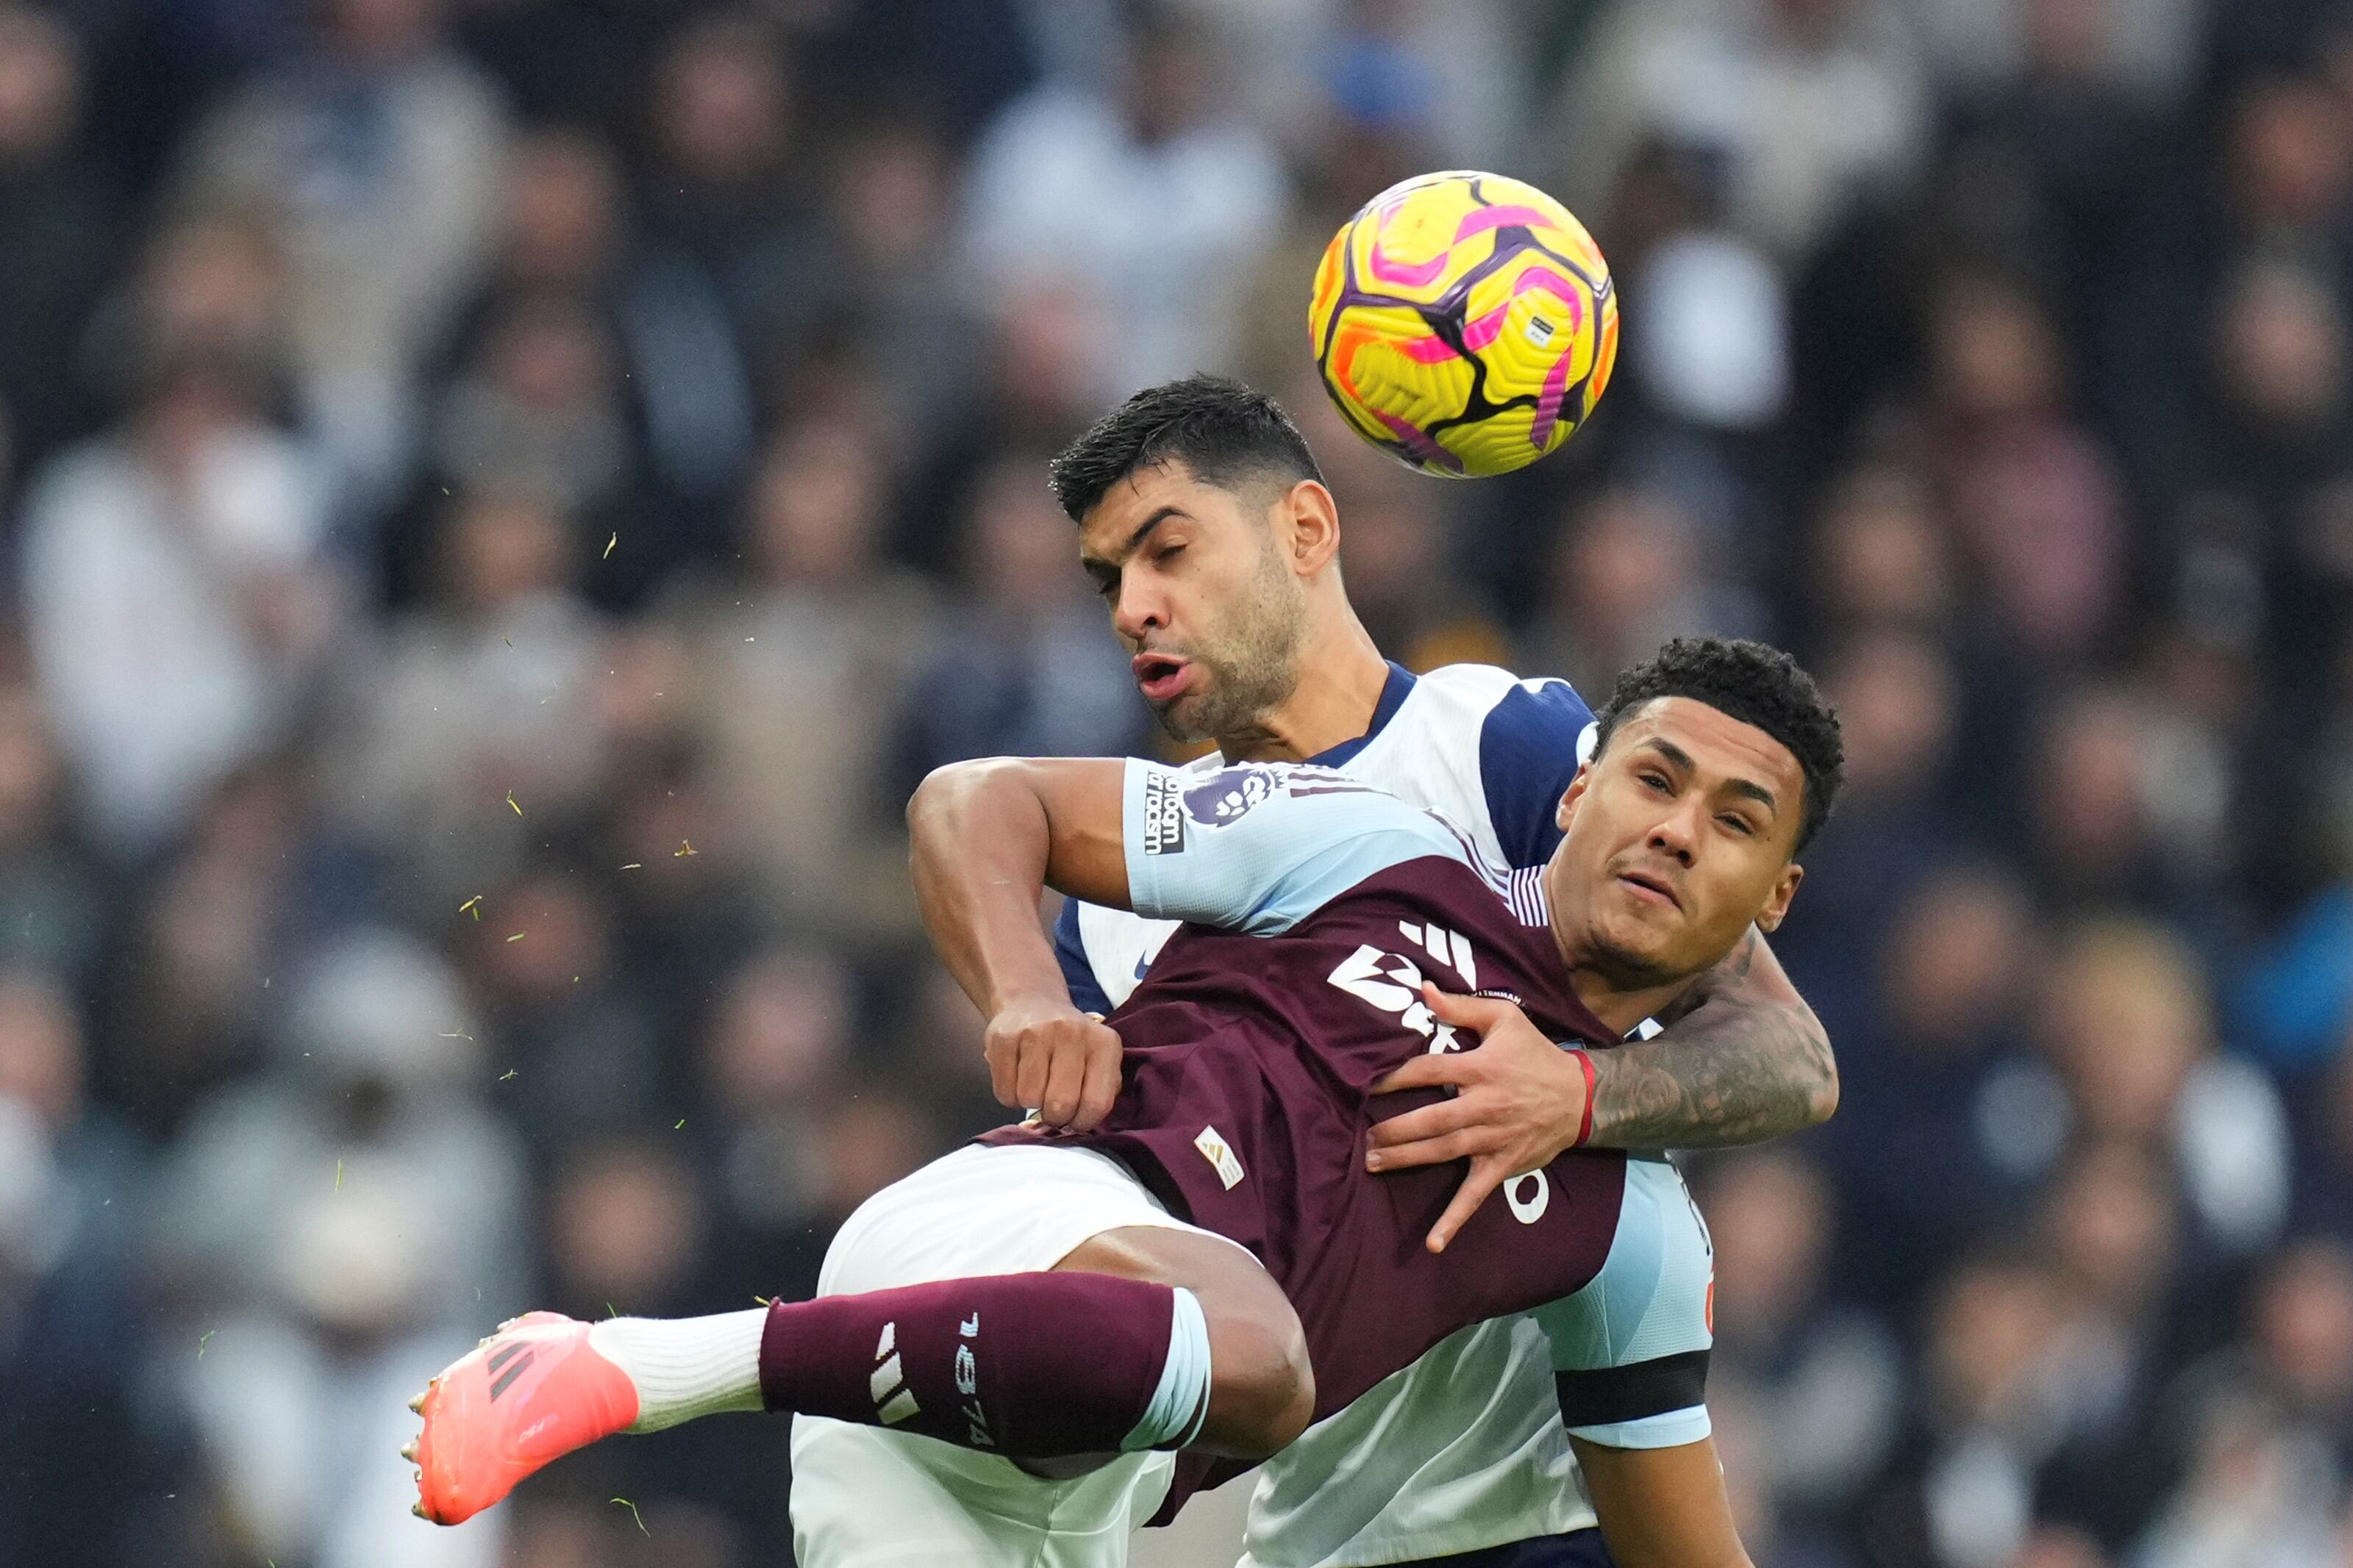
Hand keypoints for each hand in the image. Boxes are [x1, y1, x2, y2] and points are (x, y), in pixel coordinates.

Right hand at [983, 994, 1122, 1130]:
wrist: (1033, 1003)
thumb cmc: (1070, 1044)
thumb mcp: (1098, 1061)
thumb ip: (1098, 1093)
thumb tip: (1075, 1127)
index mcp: (1103, 1043)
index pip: (1097, 1103)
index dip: (1082, 1123)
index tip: (1075, 1121)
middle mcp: (1072, 1033)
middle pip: (1061, 1104)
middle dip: (1055, 1117)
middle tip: (1052, 1109)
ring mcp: (1036, 1032)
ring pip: (1029, 1099)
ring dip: (1030, 1103)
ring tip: (1035, 1085)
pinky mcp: (1004, 1037)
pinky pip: (1004, 1091)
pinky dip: (1010, 1095)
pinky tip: (1018, 1077)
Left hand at [1365, 984, 1592, 1253]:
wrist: (1580, 1097)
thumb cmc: (1535, 1054)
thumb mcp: (1505, 1019)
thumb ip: (1461, 1006)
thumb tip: (1423, 990)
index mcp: (1481, 1068)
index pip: (1429, 1070)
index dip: (1395, 1077)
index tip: (1365, 1082)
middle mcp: (1485, 1106)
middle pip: (1431, 1119)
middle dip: (1395, 1129)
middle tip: (1362, 1135)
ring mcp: (1493, 1140)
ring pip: (1444, 1152)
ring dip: (1407, 1160)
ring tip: (1372, 1162)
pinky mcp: (1502, 1167)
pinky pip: (1475, 1196)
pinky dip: (1455, 1221)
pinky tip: (1434, 1243)